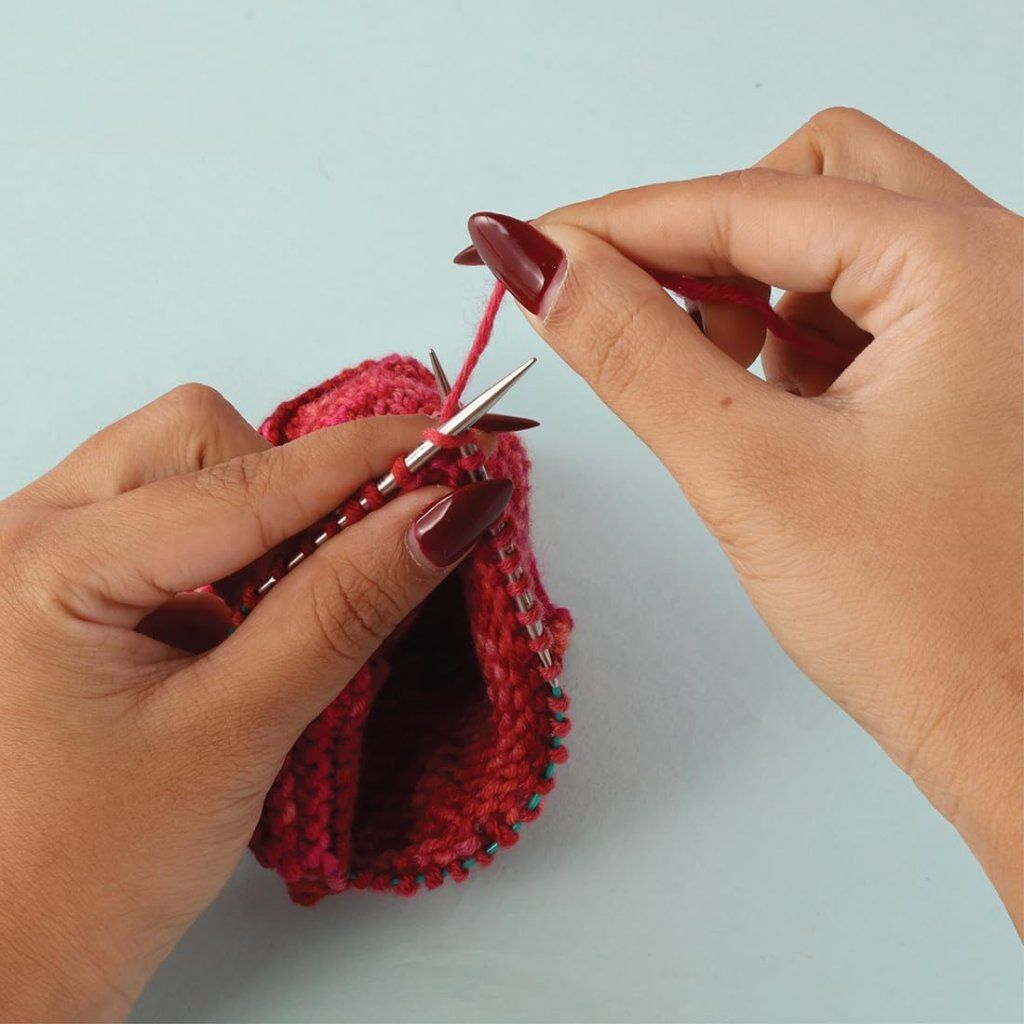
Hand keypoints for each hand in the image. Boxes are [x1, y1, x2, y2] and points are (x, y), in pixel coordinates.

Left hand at [0, 387, 512, 1019]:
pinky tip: (247, 624)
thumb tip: (440, 519)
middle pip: (196, 438)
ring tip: (282, 615)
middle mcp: (25, 533)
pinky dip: (236, 549)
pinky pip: (169, 517)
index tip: (459, 450)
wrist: (7, 961)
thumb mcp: (235, 733)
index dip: (367, 461)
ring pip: (183, 467)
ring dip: (265, 518)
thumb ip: (344, 611)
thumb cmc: (87, 875)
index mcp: (46, 564)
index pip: (247, 480)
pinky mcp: (64, 583)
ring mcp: (38, 555)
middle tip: (356, 561)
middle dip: (293, 485)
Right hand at [458, 108, 1022, 931]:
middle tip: (628, 311)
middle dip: (704, 240)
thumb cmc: (937, 630)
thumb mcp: (752, 472)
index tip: (530, 248)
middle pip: (810, 183)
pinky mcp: (977, 371)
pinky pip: (864, 308)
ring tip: (712, 386)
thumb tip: (540, 266)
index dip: (619, 223)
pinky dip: (794, 336)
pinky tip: (767, 409)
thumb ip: (632, 352)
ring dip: (751, 291)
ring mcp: (995, 321)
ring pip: (837, 243)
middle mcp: (1000, 270)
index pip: (747, 199)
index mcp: (966, 268)